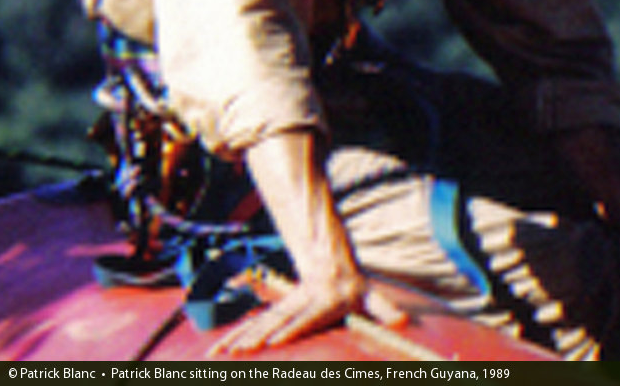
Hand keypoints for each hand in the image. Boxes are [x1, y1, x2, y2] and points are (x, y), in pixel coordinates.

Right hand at [208, 266, 407, 356]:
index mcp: (322, 302)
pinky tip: (217, 350)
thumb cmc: (353, 289)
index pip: (305, 318)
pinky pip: (251, 325)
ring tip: (217, 355)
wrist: (330, 263)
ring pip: (257, 324)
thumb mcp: (370, 297)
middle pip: (274, 322)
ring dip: (236, 339)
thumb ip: (384, 310)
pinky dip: (232, 336)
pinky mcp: (274, 311)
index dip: (290, 330)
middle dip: (254, 338)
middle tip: (237, 353)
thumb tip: (402, 320)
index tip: (274, 342)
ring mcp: (284, 306)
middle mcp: (299, 303)